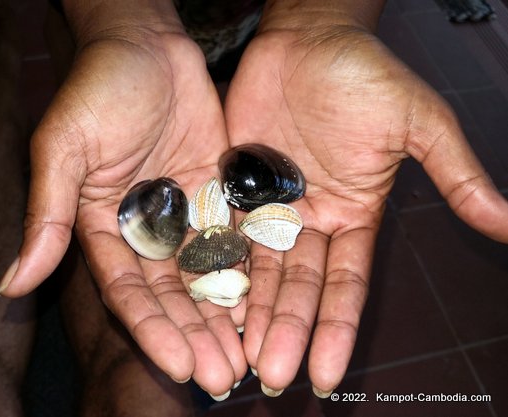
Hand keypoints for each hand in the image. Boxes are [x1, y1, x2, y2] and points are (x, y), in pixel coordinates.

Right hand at [0, 28, 245, 394]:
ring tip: (249, 356)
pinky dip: (250, 271)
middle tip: (224, 377)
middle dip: (196, 334)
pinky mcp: (217, 194)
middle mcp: (145, 227)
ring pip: (206, 274)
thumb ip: (49, 215)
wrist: (147, 43)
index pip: (129, 290)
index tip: (182, 364)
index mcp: (102, 226)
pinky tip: (266, 303)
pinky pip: (235, 237)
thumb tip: (11, 284)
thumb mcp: (65, 147)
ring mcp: (184, 212)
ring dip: (225, 315)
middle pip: (172, 293)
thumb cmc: (99, 87)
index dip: (153, 329)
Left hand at [225, 23, 507, 394]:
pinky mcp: (235, 186)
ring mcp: (271, 205)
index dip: (337, 328)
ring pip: (259, 270)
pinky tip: (208, 304)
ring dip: (252, 312)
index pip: (346, 284)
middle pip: (298, 287)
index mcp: (354, 214)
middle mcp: (311, 218)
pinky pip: (224, 233)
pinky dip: (217, 268)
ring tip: (240, 356)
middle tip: (272, 375)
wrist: (308, 38)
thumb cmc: (365, 75)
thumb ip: (455, 176)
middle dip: (288, 330)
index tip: (326, 372)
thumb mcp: (418, 125)